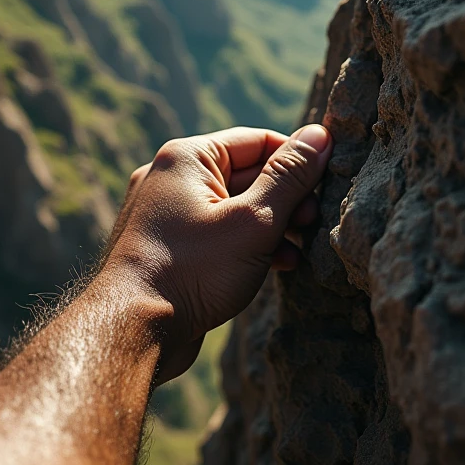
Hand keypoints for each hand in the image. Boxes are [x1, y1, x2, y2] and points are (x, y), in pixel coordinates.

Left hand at [103, 125, 331, 381]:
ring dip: (273, 223)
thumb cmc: (192, 270)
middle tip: (315, 220)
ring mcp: (166, 214)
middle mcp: (170, 178)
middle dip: (287, 197)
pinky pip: (218, 233)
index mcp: (187, 157)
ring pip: (233, 207)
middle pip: (245, 173)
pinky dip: (248, 243)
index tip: (330, 179)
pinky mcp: (169, 248)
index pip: (257, 140)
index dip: (297, 159)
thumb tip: (321, 135)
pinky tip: (280, 265)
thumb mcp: (254, 221)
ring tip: (302, 245)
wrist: (134, 330)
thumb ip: (290, 178)